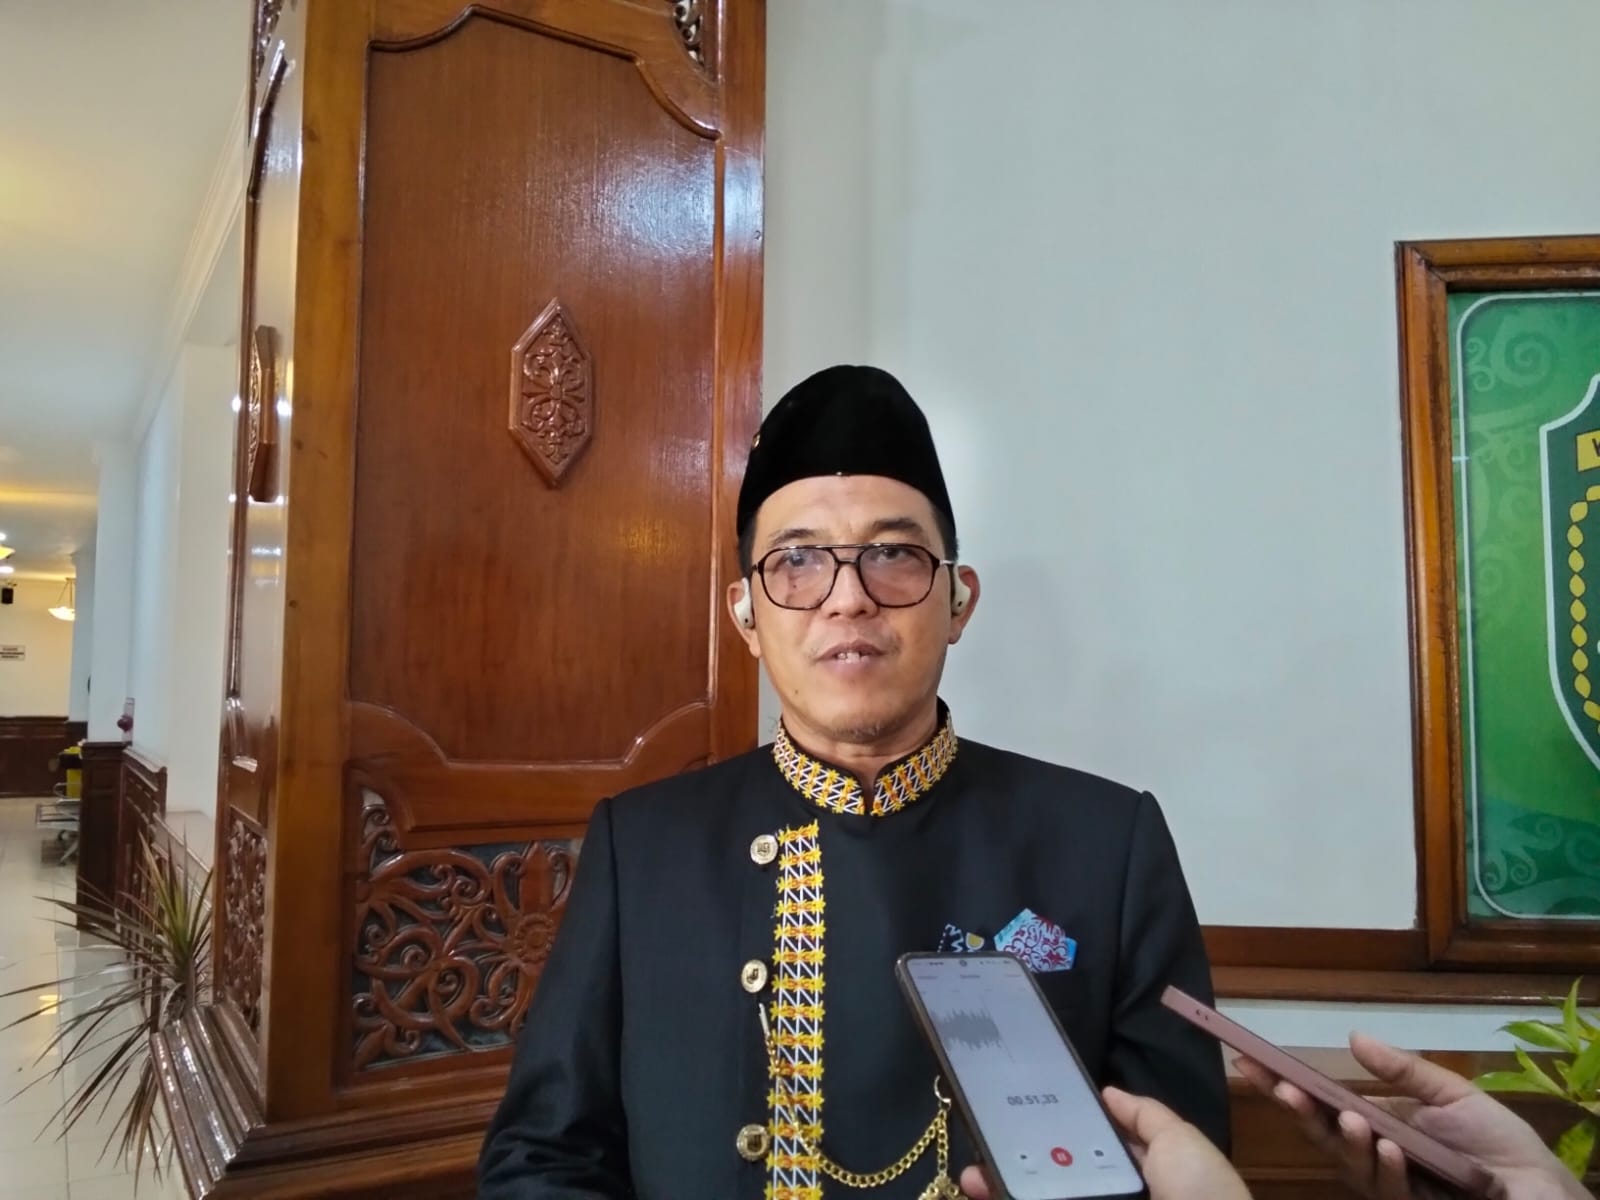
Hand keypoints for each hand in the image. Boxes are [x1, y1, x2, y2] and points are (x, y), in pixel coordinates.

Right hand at [959, 1087, 1249, 1199]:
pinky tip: (980, 1187)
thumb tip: (1107, 1092)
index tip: (1019, 1113)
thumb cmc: (1202, 1194)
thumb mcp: (1181, 1142)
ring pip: (1039, 1196)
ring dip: (1001, 1185)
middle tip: (984, 1141)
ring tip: (970, 1175)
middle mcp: (1111, 1197)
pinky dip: (1005, 1198)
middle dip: (1017, 1159)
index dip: (1054, 1134)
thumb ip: (1144, 1116)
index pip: (1087, 1153)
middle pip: (1056, 1177)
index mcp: (1136, 1177)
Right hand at [1237, 1032, 1587, 1199]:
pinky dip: (1385, 1165)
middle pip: (1322, 1135)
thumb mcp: (1450, 1095)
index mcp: (1380, 1128)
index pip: (1323, 1106)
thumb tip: (1353, 1036)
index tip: (1249, 1060)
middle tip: (1276, 1085)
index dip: (1288, 1085)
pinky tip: (1387, 1146)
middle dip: (1297, 1110)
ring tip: (1350, 1117)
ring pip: (1349, 1164)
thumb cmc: (1499, 1145)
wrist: (1539, 1190)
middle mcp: (1376, 1158)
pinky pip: (1387, 1187)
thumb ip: (1402, 1070)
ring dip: (1345, 1139)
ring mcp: (1390, 1186)